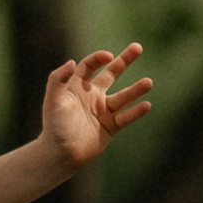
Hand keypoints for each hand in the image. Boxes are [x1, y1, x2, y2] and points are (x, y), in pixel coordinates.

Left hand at [40, 44, 152, 168]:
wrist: (61, 154)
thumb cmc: (54, 126)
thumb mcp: (53, 100)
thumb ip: (58, 79)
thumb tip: (72, 61)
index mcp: (77, 86)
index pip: (90, 66)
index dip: (98, 58)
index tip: (108, 56)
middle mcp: (92, 95)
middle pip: (111, 73)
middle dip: (124, 60)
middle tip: (138, 47)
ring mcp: (103, 111)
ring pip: (123, 96)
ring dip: (136, 89)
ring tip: (149, 82)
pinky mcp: (111, 126)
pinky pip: (126, 117)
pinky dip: (136, 112)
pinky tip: (147, 105)